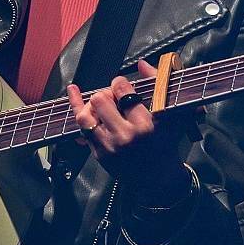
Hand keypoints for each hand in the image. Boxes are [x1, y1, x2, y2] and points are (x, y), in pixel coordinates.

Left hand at [66, 60, 184, 193]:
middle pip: (100, 100)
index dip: (120, 83)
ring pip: (85, 115)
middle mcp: (125, 136)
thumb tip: (142, 64)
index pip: (122, 90)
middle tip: (114, 98)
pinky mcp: (99, 154)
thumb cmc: (166, 144)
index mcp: (145, 125)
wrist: (158, 180)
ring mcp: (109, 147)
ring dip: (91, 104)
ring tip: (101, 104)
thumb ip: (158, 85)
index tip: (123, 86)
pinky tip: (73, 92)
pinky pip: (81, 129)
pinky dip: (77, 109)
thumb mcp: (170, 115)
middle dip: (105, 93)